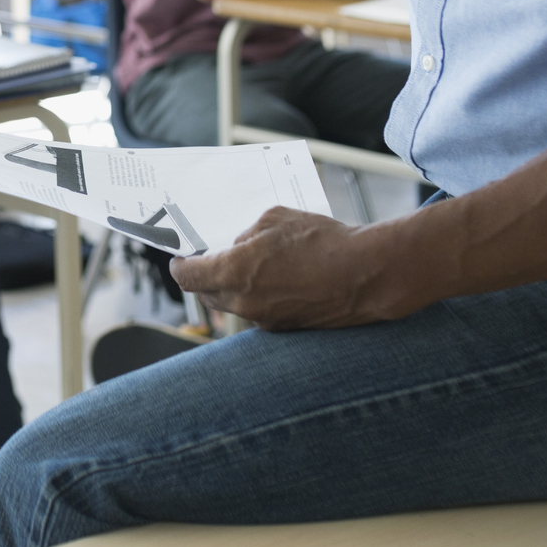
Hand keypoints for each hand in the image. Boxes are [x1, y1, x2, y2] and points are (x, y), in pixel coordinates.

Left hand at [169, 208, 418, 330]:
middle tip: (208, 260)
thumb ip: (247, 232)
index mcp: (235, 272)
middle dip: (203, 277)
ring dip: (230, 288)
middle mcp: (244, 302)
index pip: (188, 277)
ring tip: (247, 266)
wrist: (368, 275)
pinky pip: (258, 311)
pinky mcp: (286, 328)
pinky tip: (275, 280)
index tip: (179, 258)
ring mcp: (265, 319)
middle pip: (206, 294)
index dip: (179, 266)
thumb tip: (238, 244)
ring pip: (232, 305)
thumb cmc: (323, 241)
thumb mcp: (275, 218)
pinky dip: (257, 297)